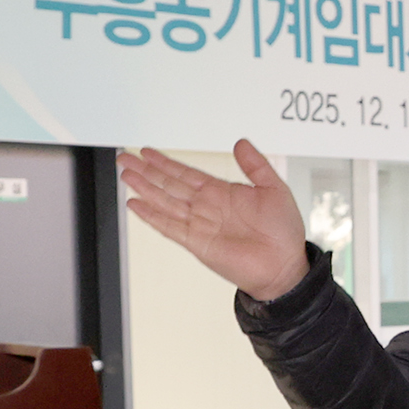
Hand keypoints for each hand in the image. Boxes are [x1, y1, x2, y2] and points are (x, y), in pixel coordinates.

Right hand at [117, 141, 307, 300]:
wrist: (284, 265)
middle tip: (125, 157)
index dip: (165, 162)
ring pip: (164, 201)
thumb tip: (240, 142)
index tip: (148, 152)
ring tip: (125, 175)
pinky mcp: (197, 243)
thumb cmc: (283, 233)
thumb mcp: (274, 188)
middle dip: (146, 170)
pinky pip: (168, 226)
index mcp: (222, 192)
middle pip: (168, 184)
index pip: (186, 173)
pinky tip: (136, 205)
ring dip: (144, 188)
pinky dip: (151, 216)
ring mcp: (199, 224)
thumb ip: (255, 165)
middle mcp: (206, 207)